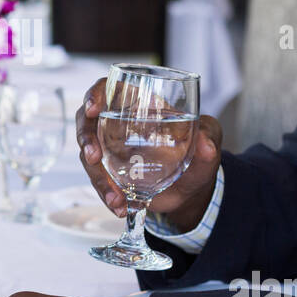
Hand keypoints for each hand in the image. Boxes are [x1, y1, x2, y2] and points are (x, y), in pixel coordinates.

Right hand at [75, 77, 222, 229]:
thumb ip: (210, 137)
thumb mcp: (210, 139)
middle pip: (87, 122)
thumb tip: (205, 143)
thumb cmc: (198, 152)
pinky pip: (98, 181)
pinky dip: (106, 195)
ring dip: (97, 177)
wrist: (192, 189)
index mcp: (139, 104)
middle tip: (94, 158)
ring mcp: (110, 150)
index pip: (107, 89)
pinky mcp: (110, 174)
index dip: (94, 94)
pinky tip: (120, 206)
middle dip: (86, 139)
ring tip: (116, 197)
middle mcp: (118, 124)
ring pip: (88, 157)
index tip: (93, 108)